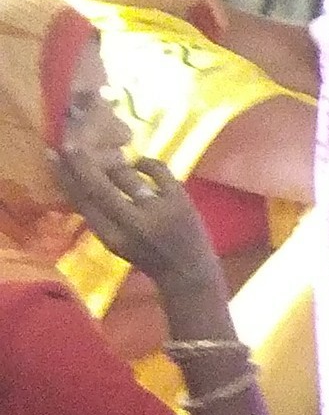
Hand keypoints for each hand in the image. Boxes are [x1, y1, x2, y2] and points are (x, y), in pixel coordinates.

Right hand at [53, 83, 221, 300]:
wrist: (187, 270)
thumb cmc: (146, 255)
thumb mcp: (116, 243)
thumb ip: (99, 218)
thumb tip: (79, 182)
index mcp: (112, 238)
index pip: (83, 203)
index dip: (65, 179)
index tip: (53, 157)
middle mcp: (132, 225)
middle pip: (100, 188)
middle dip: (81, 164)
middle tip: (69, 144)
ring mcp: (158, 211)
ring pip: (127, 177)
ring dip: (117, 167)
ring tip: (114, 164)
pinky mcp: (180, 199)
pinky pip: (159, 170)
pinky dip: (146, 163)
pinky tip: (139, 163)